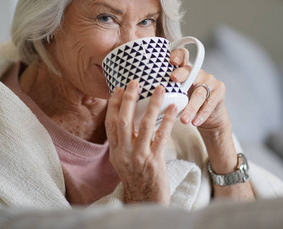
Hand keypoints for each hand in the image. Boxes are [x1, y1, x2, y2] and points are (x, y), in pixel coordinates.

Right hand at [105, 80, 177, 204]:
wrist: (146, 200)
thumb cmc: (137, 177)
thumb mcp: (124, 160)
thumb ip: (124, 141)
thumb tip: (130, 118)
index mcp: (115, 151)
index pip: (110, 123)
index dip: (113, 104)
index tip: (118, 88)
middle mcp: (123, 152)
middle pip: (123, 120)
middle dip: (128, 99)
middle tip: (135, 82)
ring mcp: (138, 157)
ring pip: (144, 125)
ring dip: (152, 105)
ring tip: (159, 89)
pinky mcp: (154, 161)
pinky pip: (161, 136)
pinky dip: (167, 120)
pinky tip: (173, 108)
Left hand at [169, 48, 238, 173]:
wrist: (205, 117)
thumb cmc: (182, 104)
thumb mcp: (171, 96)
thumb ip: (159, 92)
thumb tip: (130, 93)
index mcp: (183, 70)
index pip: (181, 56)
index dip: (177, 55)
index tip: (169, 61)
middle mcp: (197, 72)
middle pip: (190, 70)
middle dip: (182, 74)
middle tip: (173, 80)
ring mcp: (210, 80)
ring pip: (200, 92)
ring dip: (191, 106)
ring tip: (183, 119)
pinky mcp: (219, 91)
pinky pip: (210, 103)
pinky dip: (201, 114)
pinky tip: (194, 122)